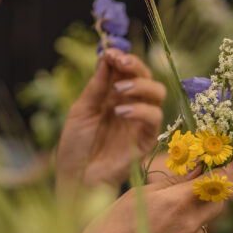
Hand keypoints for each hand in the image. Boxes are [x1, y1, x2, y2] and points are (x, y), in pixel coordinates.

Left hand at [57, 49, 165, 188]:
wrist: (76, 179)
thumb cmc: (75, 147)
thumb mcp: (81, 111)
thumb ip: (96, 86)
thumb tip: (107, 56)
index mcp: (114, 97)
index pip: (127, 71)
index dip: (122, 59)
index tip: (110, 53)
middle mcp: (131, 106)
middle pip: (147, 77)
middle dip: (136, 66)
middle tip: (120, 64)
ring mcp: (140, 123)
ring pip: (157, 94)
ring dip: (141, 85)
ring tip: (119, 89)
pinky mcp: (146, 140)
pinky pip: (154, 118)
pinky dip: (140, 109)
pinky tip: (120, 111)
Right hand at [78, 170, 223, 232]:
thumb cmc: (114, 224)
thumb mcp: (139, 194)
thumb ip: (172, 182)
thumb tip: (195, 168)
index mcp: (178, 202)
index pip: (213, 183)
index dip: (213, 175)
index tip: (208, 172)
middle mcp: (189, 225)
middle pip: (217, 205)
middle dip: (209, 197)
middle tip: (191, 195)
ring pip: (202, 228)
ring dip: (191, 223)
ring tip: (161, 227)